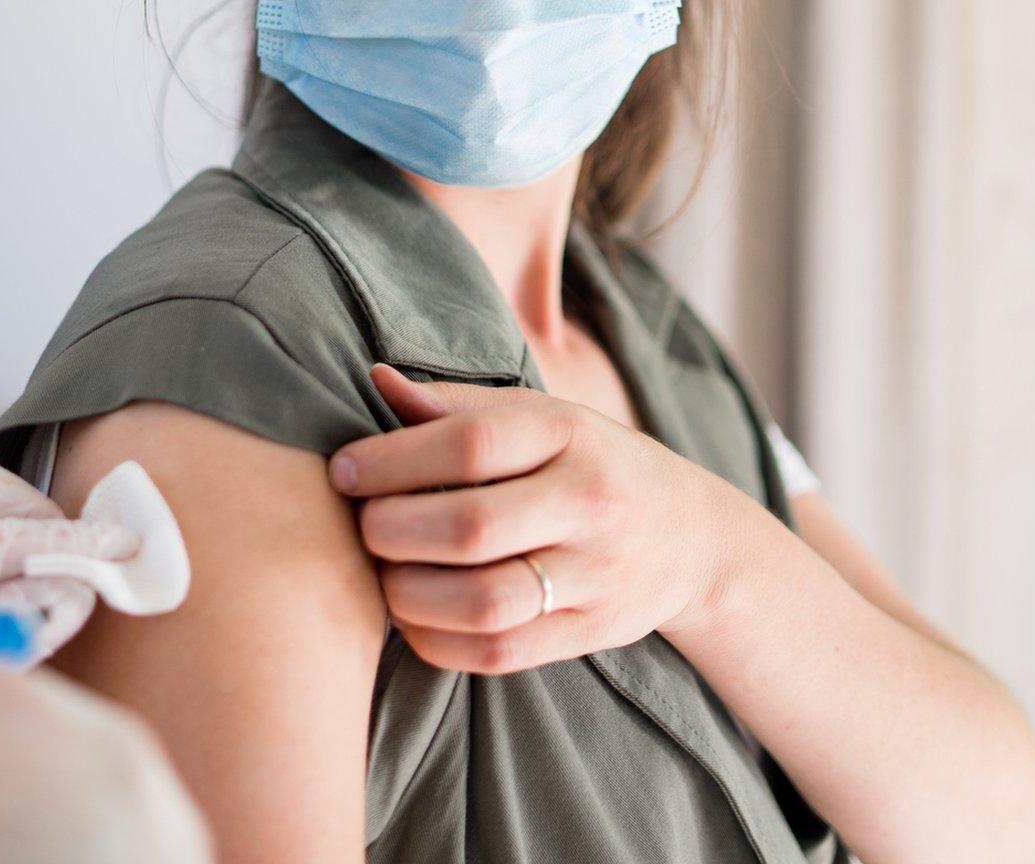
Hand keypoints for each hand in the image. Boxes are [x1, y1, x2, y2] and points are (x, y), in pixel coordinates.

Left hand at [329, 365, 752, 674]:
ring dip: (408, 593)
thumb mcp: (541, 416)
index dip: (391, 459)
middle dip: (391, 530)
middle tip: (362, 527)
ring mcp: (596, 575)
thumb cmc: (587, 463)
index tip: (343, 470)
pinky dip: (437, 640)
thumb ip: (459, 405)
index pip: (470, 444)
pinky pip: (498, 653)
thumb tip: (376, 381)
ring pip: (483, 600)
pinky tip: (414, 616)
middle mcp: (589, 503)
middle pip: (469, 528)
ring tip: (384, 575)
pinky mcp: (590, 633)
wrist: (692, 537)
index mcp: (570, 433)